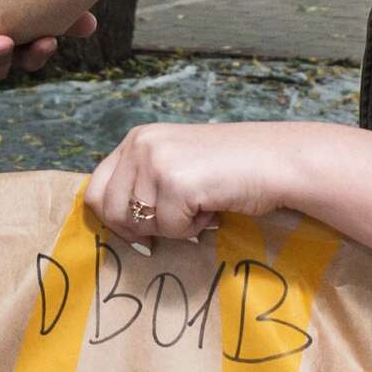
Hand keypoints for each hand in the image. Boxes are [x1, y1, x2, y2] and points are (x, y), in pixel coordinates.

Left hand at [85, 122, 296, 246]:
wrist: (275, 161)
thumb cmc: (230, 168)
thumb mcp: (175, 164)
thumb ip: (143, 182)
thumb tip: (116, 225)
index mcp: (137, 139)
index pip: (95, 189)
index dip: (114, 218)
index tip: (138, 232)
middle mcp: (140, 145)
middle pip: (111, 211)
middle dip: (143, 227)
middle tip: (179, 219)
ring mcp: (156, 162)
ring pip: (141, 224)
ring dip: (174, 226)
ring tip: (202, 204)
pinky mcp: (176, 183)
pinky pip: (170, 229)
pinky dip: (194, 228)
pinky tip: (213, 205)